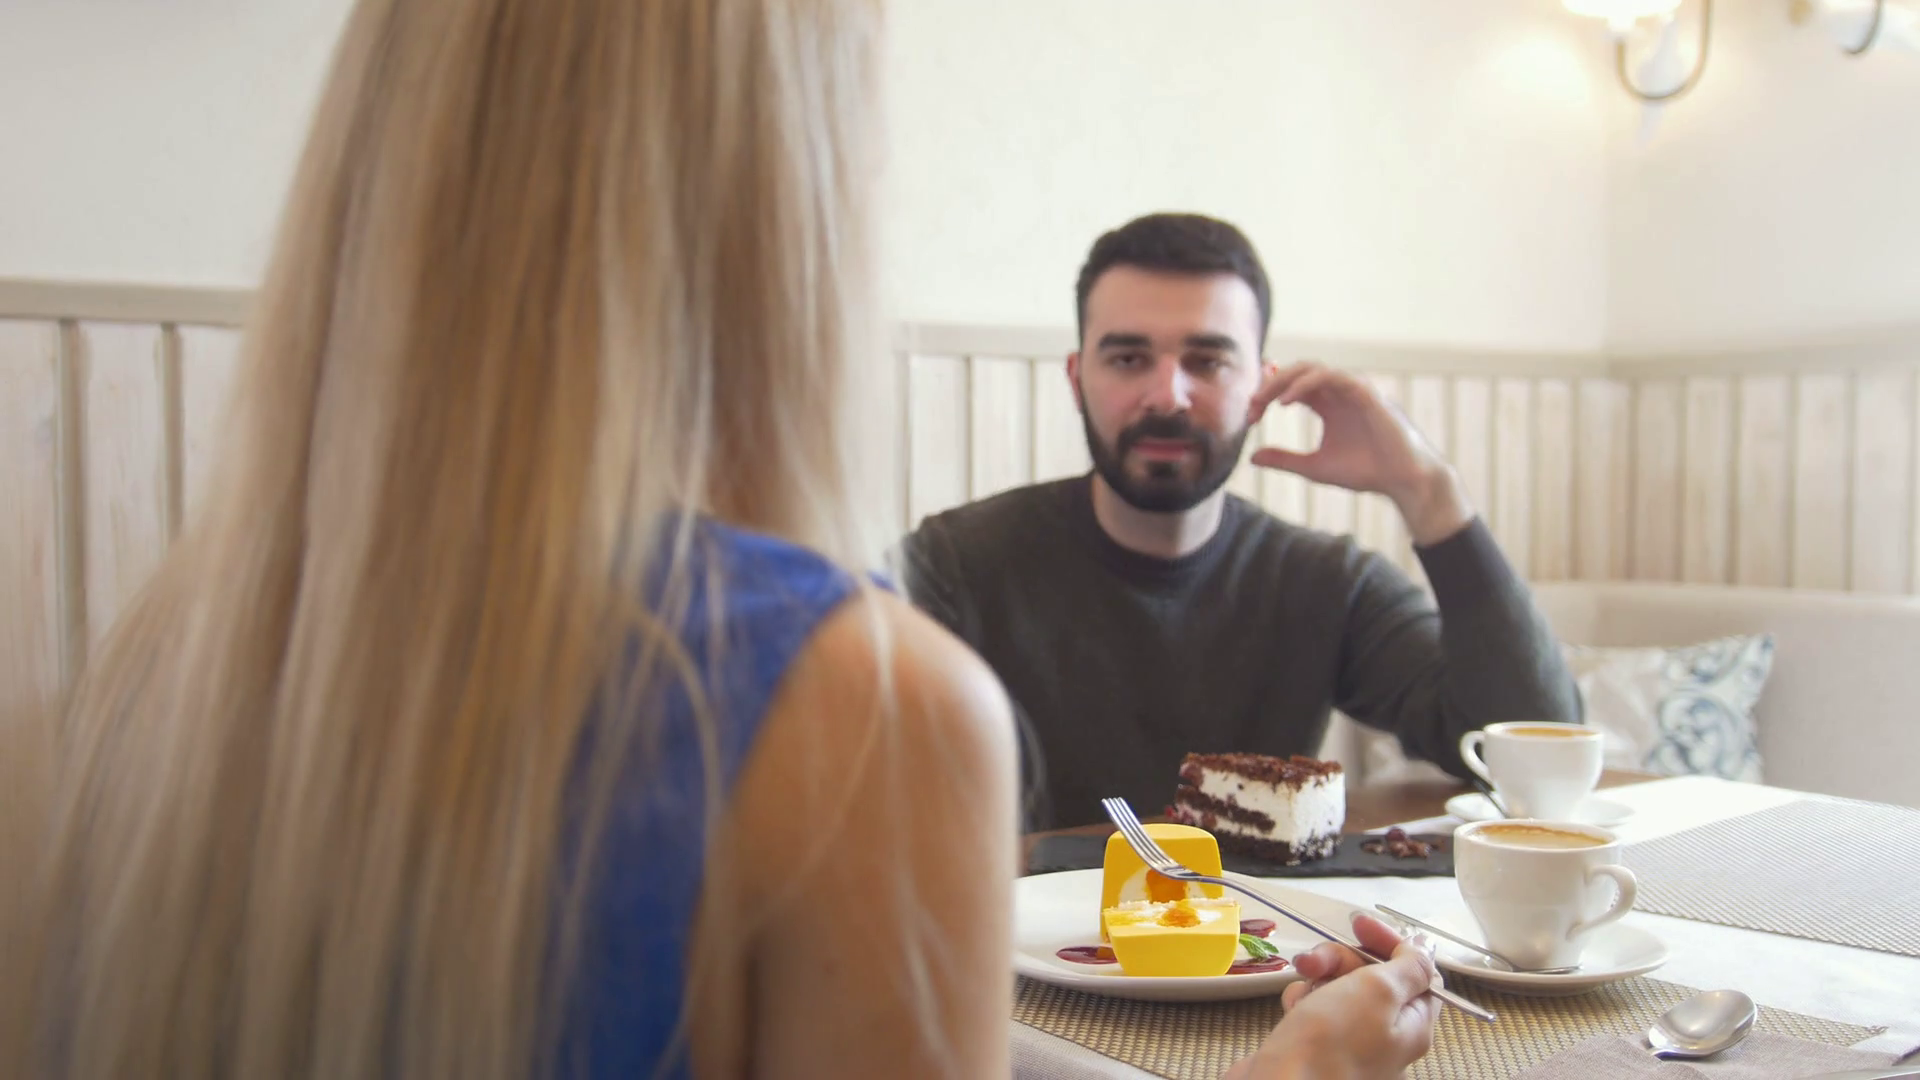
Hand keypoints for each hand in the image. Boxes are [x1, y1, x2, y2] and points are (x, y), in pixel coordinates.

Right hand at [1221, 915, 1440, 1079]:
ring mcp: (1352, 1043)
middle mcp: (1388, 1036)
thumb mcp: (1379, 991)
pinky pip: (1316, 1009)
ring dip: (1319, 975)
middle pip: (1374, 977)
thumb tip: (1426, 947)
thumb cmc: (1332, 1042)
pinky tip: (1293, 1006)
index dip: (1390, 943)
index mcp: (1413, 1024)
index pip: (1417, 971)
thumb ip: (1409, 965)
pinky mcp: (1319, 1047)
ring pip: (1341, 989)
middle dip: (1343, 958)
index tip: (1358, 924)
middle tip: (1316, 960)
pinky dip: (1304, 999)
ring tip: (1301, 981)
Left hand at [1244, 361, 1472, 545]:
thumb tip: (1251, 458)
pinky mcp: (1365, 393)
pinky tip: (1285, 403)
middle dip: (1269, 384)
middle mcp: (1339, 392)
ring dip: (1282, 381)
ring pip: (1312, 369)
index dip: (1268, 392)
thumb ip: (1285, 460)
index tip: (1250, 413)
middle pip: (1297, 372)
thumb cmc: (1366, 472)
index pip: (1292, 386)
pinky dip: (1305, 385)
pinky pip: (1331, 377)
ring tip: (1262, 400)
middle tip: (1251, 405)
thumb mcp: (1314, 467)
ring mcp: (1353, 389)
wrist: (1403, 481)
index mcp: (1328, 405)